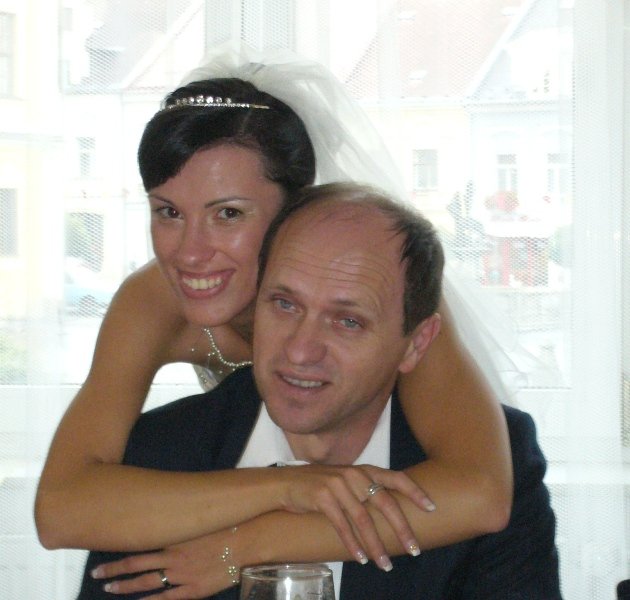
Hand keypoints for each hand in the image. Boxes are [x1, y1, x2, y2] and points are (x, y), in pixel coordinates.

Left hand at [91, 528, 237, 598]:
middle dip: (114, 570)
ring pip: (147, 583)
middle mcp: (173, 556)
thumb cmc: (228, 523)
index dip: (119, 552)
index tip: (103, 554)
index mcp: (174, 536)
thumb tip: (169, 508)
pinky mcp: (194, 590)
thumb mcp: (201, 515)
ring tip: (109, 588)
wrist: (248, 539)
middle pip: (136, 565)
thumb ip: (183, 517)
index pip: (138, 545)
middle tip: (96, 574)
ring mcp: (182, 575)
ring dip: (126, 586)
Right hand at [279, 464, 433, 568]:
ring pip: (364, 519)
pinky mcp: (322, 497)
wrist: (286, 484)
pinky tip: (361, 558)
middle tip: (414, 549)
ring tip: (386, 565)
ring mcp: (337, 484)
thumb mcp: (346, 482)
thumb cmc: (321, 486)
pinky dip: (353, 544)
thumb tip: (393, 514)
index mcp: (364, 470)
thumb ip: (366, 490)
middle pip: (384, 503)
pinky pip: (342, 525)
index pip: (396, 477)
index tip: (432, 508)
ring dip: (376, 545)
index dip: (415, 492)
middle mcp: (354, 474)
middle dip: (401, 529)